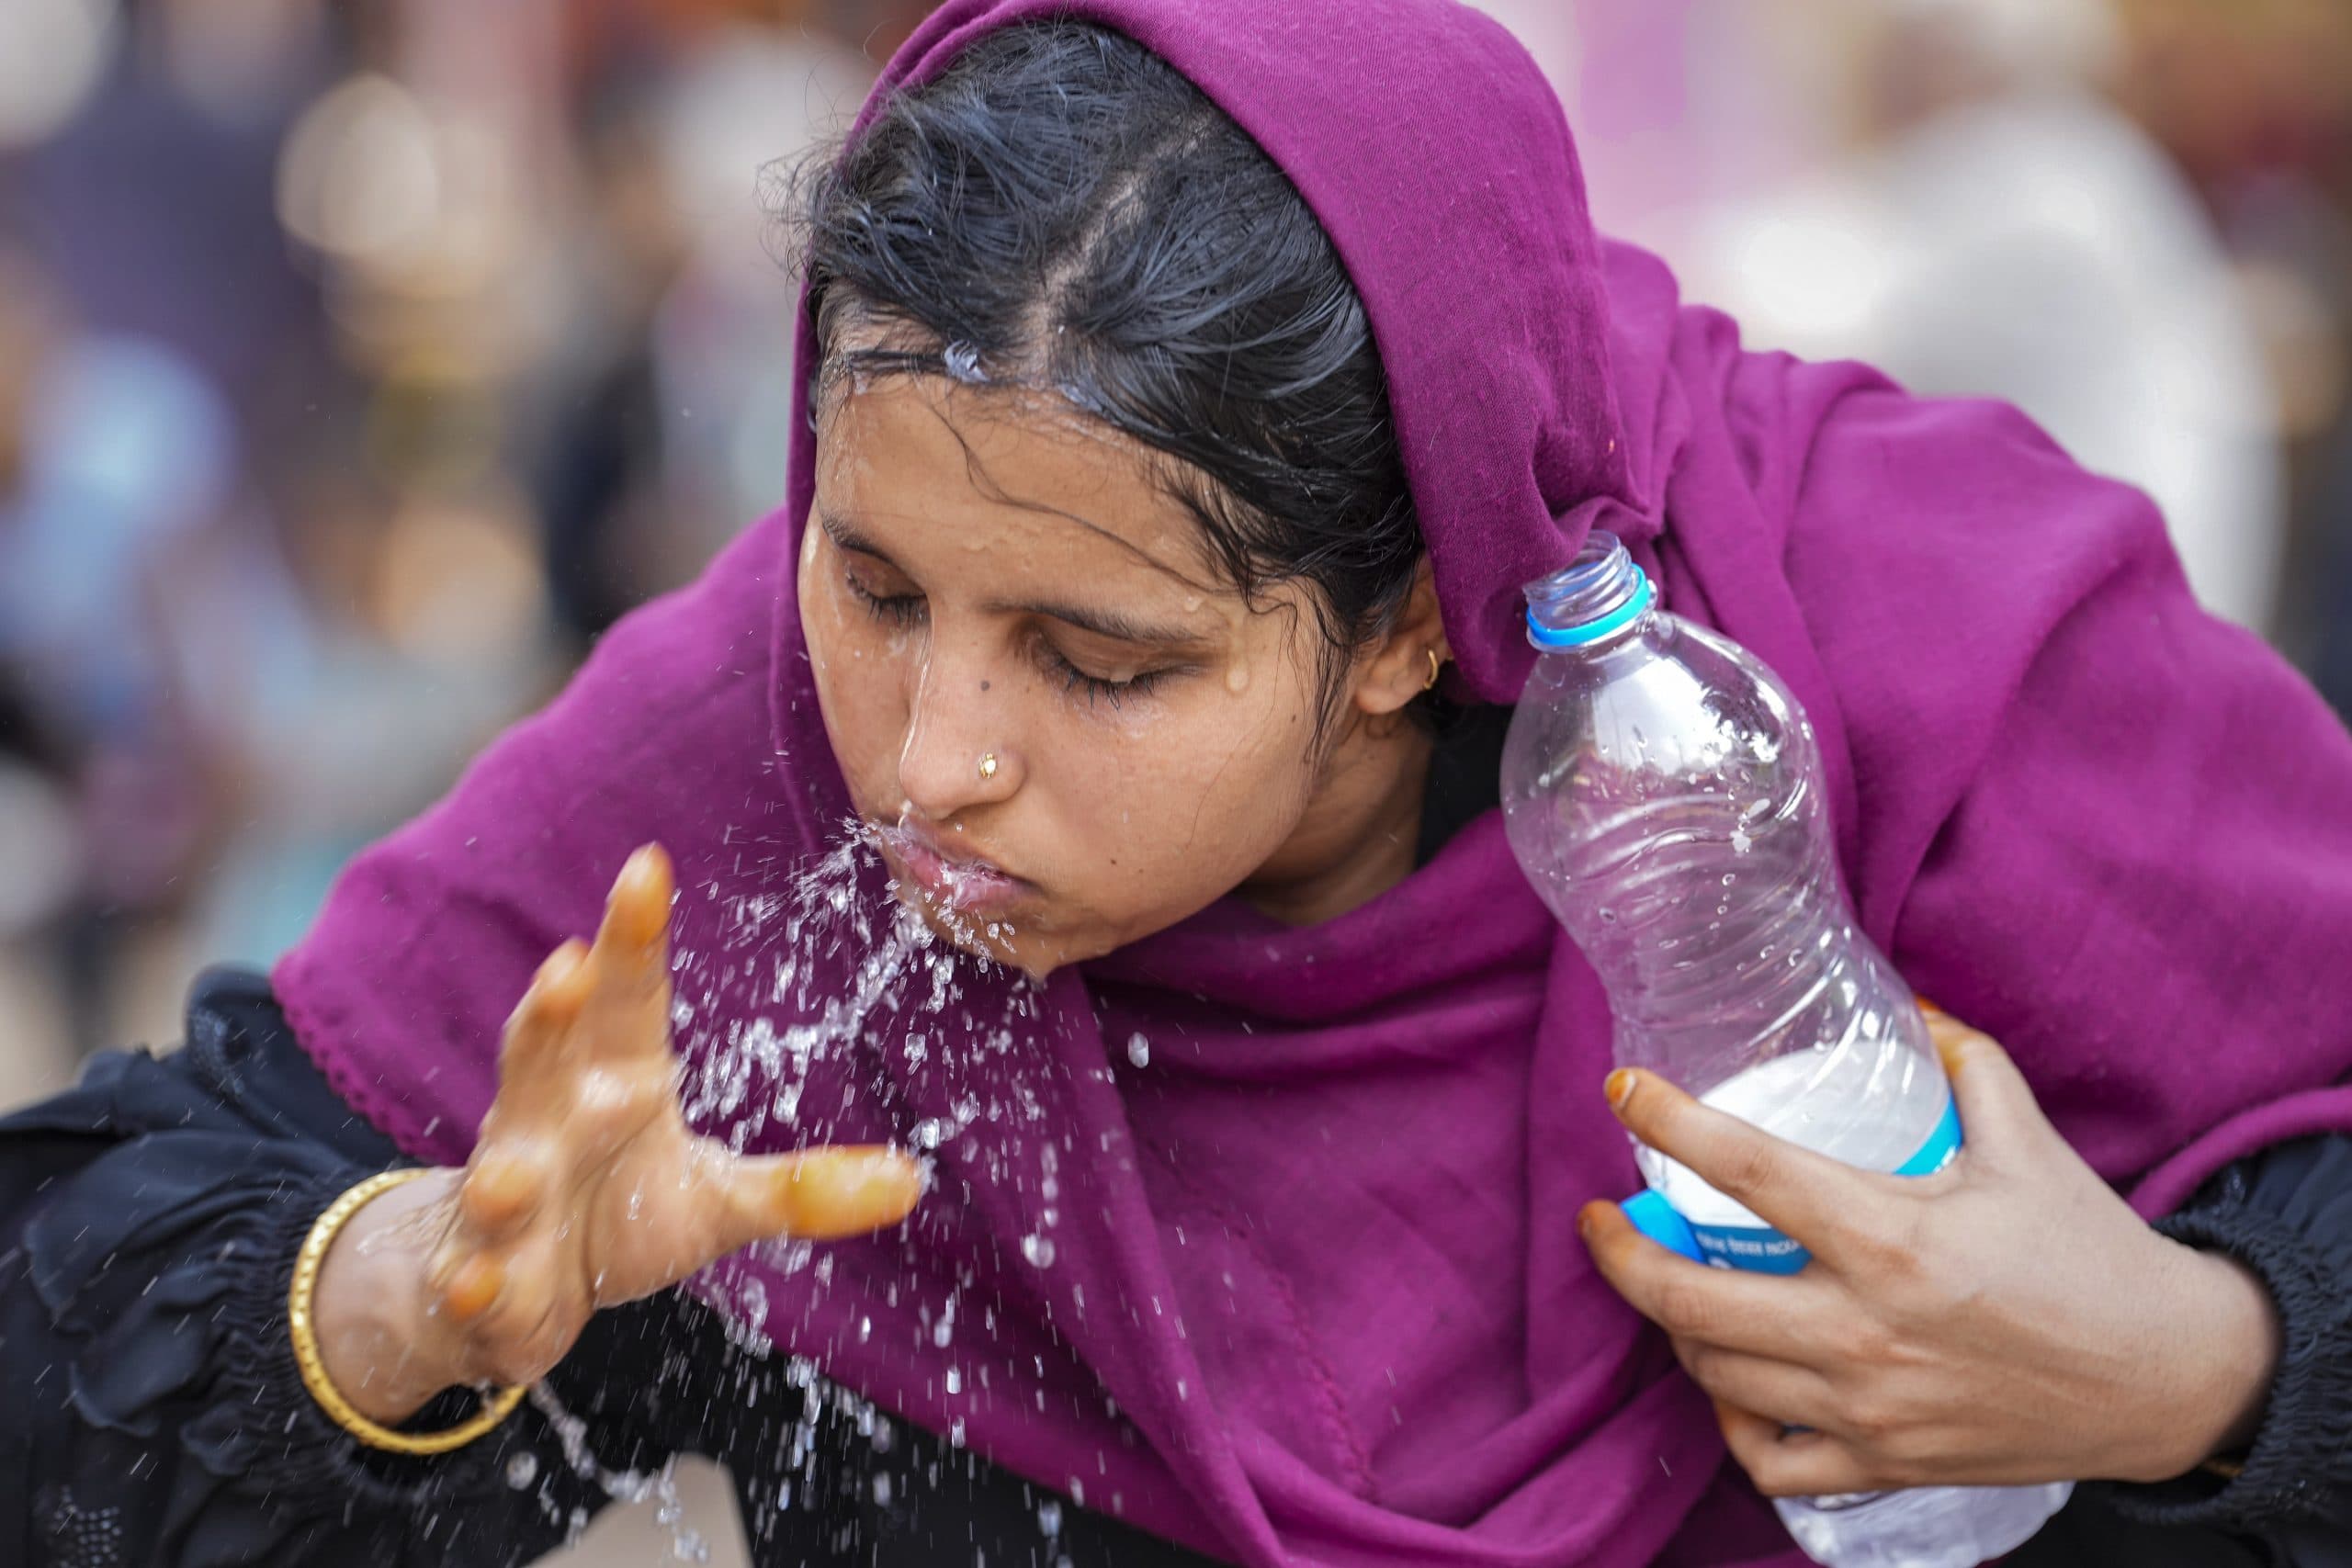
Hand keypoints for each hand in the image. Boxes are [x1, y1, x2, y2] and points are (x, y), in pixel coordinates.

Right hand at [314, 843, 925, 1421]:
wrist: (499, 1293)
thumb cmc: (613, 1216)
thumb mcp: (719, 1202)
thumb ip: (802, 1187)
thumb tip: (914, 1182)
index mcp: (611, 1086)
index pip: (626, 1000)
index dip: (633, 936)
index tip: (648, 863)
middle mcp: (549, 1127)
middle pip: (543, 1060)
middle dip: (549, 1018)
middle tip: (565, 966)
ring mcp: (506, 1200)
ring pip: (499, 1172)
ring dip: (504, 1173)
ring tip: (512, 1173)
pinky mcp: (482, 1278)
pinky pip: (473, 1279)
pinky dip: (472, 1283)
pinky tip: (473, 1285)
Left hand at [1579, 1009, 2281, 1495]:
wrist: (2171, 1377)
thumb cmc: (2092, 1254)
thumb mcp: (2027, 1141)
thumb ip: (1962, 1062)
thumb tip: (1909, 1001)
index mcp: (1891, 1238)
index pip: (1745, 1168)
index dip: (1667, 1122)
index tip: (1622, 1091)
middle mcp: (1864, 1330)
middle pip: (1687, 1298)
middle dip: (1617, 1253)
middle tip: (1600, 1217)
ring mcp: (1868, 1408)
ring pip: (1712, 1373)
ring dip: (1670, 1325)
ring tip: (1671, 1281)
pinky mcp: (1885, 1465)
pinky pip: (1767, 1460)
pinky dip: (1730, 1420)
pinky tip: (1729, 1377)